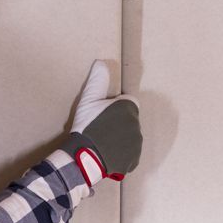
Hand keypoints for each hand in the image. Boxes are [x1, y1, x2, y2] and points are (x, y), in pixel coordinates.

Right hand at [60, 59, 140, 184]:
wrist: (85, 157)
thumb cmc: (87, 126)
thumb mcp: (88, 100)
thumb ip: (97, 80)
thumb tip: (101, 62)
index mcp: (129, 107)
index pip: (126, 103)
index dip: (114, 107)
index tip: (102, 114)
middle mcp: (137, 125)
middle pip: (128, 120)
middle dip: (117, 122)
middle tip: (99, 129)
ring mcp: (136, 144)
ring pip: (129, 137)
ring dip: (119, 138)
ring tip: (101, 142)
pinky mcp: (134, 160)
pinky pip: (129, 154)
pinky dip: (120, 154)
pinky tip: (106, 154)